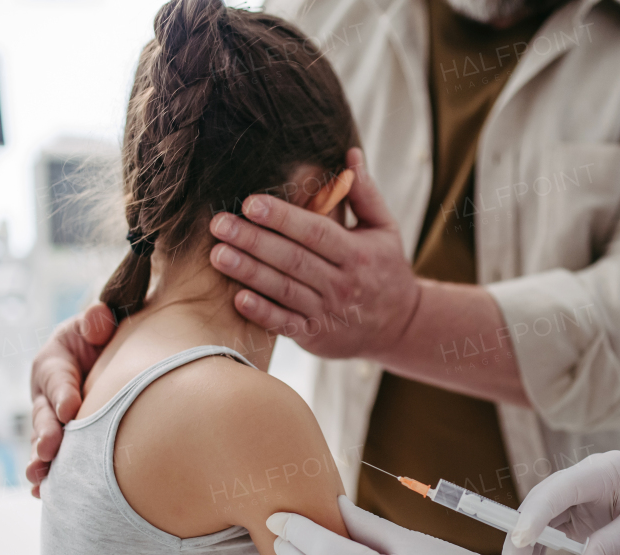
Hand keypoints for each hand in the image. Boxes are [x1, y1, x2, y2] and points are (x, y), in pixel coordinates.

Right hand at [25, 303, 115, 496]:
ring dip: (40, 461)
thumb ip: (98, 320)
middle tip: (50, 449)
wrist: (106, 358)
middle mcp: (46, 395)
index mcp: (53, 362)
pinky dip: (47, 479)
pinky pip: (51, 461)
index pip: (56, 378)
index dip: (62, 393)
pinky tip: (43, 496)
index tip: (70, 410)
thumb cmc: (102, 338)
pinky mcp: (60, 442)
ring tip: (39, 478)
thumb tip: (99, 320)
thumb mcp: (98, 322)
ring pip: (42, 442)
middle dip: (45, 434)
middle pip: (42, 416)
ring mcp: (50, 421)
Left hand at [207, 148, 420, 359]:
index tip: (250, 203)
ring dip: (249, 273)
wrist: (401, 326)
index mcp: (357, 253)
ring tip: (218, 255)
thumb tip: (350, 155)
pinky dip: (262, 313)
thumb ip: (365, 194)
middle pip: (293, 259)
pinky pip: (285, 324)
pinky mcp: (316, 335)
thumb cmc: (386, 269)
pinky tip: (238, 298)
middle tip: (220, 224)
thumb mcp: (385, 230)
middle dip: (254, 241)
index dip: (282, 217)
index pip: (315, 232)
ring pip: (284, 289)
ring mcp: (328, 312)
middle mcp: (342, 284)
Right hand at [501, 451, 619, 554]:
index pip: (560, 489)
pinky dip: (542, 545)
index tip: (521, 540)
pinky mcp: (585, 515)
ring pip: (544, 515)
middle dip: (522, 530)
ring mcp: (584, 496)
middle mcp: (589, 479)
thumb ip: (614, 543)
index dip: (536, 514)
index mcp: (606, 470)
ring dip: (527, 540)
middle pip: (544, 501)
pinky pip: (556, 528)